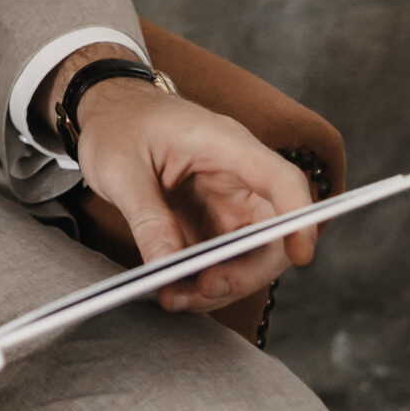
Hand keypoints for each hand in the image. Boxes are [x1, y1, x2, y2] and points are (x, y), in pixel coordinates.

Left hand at [68, 77, 318, 313]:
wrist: (109, 113)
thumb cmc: (119, 125)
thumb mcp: (120, 167)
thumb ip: (146, 216)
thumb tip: (167, 265)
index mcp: (226, 145)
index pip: (281, 180)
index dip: (300, 218)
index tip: (300, 255)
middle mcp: (239, 176)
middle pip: (273, 231)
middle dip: (247, 271)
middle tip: (203, 289)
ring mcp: (228, 202)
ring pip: (249, 255)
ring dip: (220, 285)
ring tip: (174, 297)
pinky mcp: (212, 223)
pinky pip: (222, 261)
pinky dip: (202, 282)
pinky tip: (173, 290)